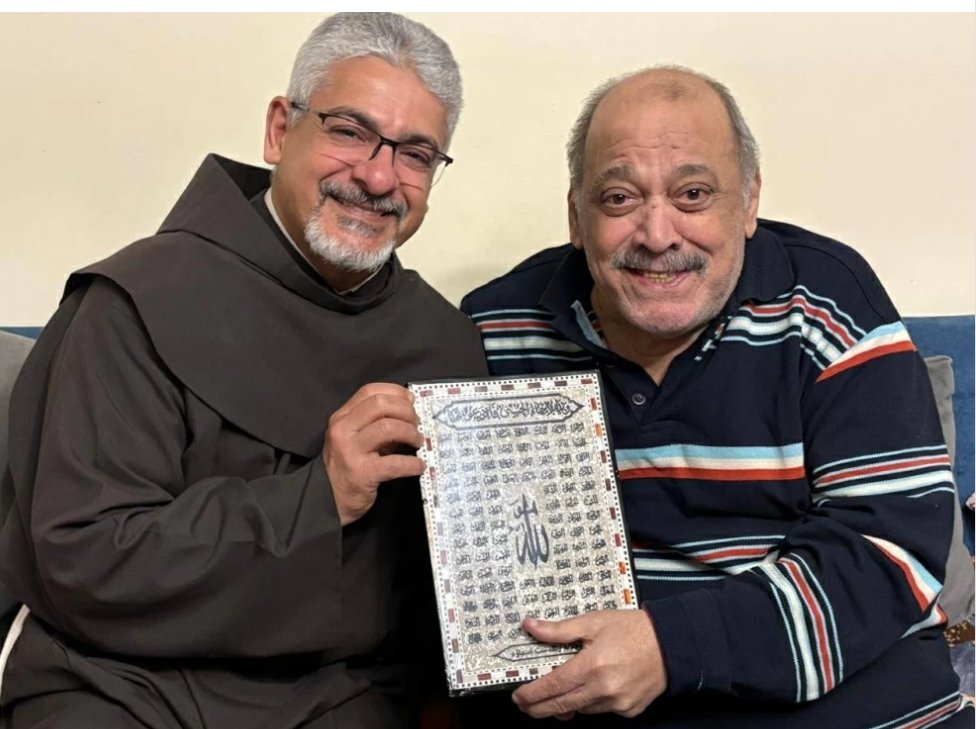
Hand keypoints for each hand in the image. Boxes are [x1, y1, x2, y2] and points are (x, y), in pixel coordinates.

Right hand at [322, 383, 424, 525]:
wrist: (328, 500)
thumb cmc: (346, 466)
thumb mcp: (354, 439)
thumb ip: (374, 424)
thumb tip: (409, 414)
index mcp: (342, 417)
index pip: (369, 391)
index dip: (395, 392)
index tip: (411, 402)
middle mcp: (343, 430)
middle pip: (380, 405)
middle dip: (406, 411)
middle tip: (417, 424)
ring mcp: (350, 451)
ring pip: (388, 428)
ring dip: (411, 433)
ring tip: (418, 442)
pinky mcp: (361, 473)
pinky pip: (394, 463)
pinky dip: (412, 464)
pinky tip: (418, 466)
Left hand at [511, 609, 665, 719]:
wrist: (671, 643)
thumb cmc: (634, 630)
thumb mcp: (593, 622)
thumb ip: (559, 630)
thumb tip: (531, 626)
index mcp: (592, 665)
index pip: (552, 686)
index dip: (531, 694)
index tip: (518, 696)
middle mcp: (604, 688)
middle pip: (561, 706)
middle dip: (539, 708)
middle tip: (526, 704)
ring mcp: (617, 703)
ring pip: (580, 709)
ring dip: (566, 703)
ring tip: (560, 690)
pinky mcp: (628, 710)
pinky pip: (600, 711)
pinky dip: (590, 702)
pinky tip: (590, 688)